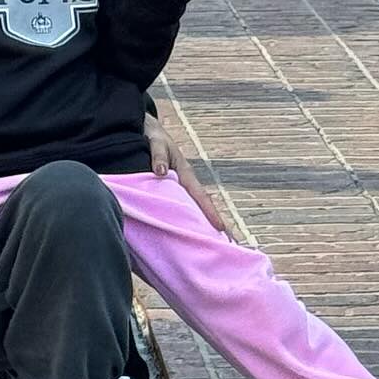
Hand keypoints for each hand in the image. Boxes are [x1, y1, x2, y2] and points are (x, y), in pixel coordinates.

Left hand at [143, 113, 229, 236]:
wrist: (147, 131)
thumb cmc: (153, 136)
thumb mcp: (155, 142)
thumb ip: (158, 156)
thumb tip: (161, 172)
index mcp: (185, 173)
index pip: (200, 195)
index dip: (210, 212)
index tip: (220, 228)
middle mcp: (186, 184)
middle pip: (203, 207)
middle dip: (218, 225)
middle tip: (232, 245)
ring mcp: (180, 189)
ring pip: (195, 210)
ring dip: (206, 226)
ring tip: (218, 247)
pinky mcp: (172, 192)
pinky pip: (183, 209)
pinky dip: (191, 222)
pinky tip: (192, 237)